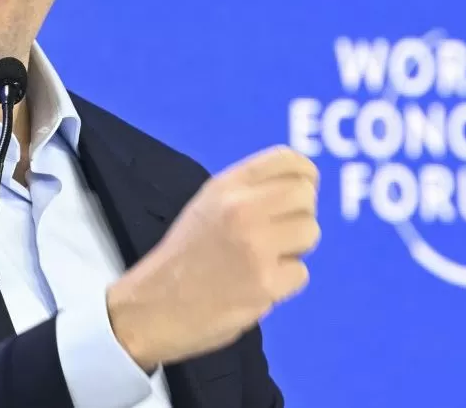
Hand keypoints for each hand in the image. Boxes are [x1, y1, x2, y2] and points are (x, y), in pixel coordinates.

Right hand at [106, 146, 320, 369]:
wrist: (155, 306)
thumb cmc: (184, 256)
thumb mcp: (206, 205)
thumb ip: (247, 191)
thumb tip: (300, 188)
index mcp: (226, 187)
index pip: (286, 160)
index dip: (306, 174)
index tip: (304, 189)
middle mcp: (242, 209)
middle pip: (306, 195)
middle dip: (302, 214)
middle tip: (283, 232)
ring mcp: (256, 247)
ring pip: (310, 233)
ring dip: (295, 249)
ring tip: (266, 259)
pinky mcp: (266, 283)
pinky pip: (301, 273)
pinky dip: (284, 282)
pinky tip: (257, 285)